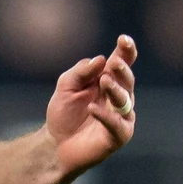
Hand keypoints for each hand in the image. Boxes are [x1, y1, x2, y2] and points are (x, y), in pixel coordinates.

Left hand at [44, 34, 137, 174]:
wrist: (55, 144)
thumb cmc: (63, 113)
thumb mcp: (66, 86)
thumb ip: (81, 72)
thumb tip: (100, 59)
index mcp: (108, 80)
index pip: (122, 62)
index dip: (126, 51)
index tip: (124, 39)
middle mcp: (119, 97)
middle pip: (127, 80)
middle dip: (122, 70)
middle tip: (114, 63)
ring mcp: (121, 116)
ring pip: (125, 100)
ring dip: (116, 89)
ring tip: (104, 82)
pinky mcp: (119, 135)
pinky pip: (117, 124)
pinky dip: (105, 115)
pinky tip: (92, 109)